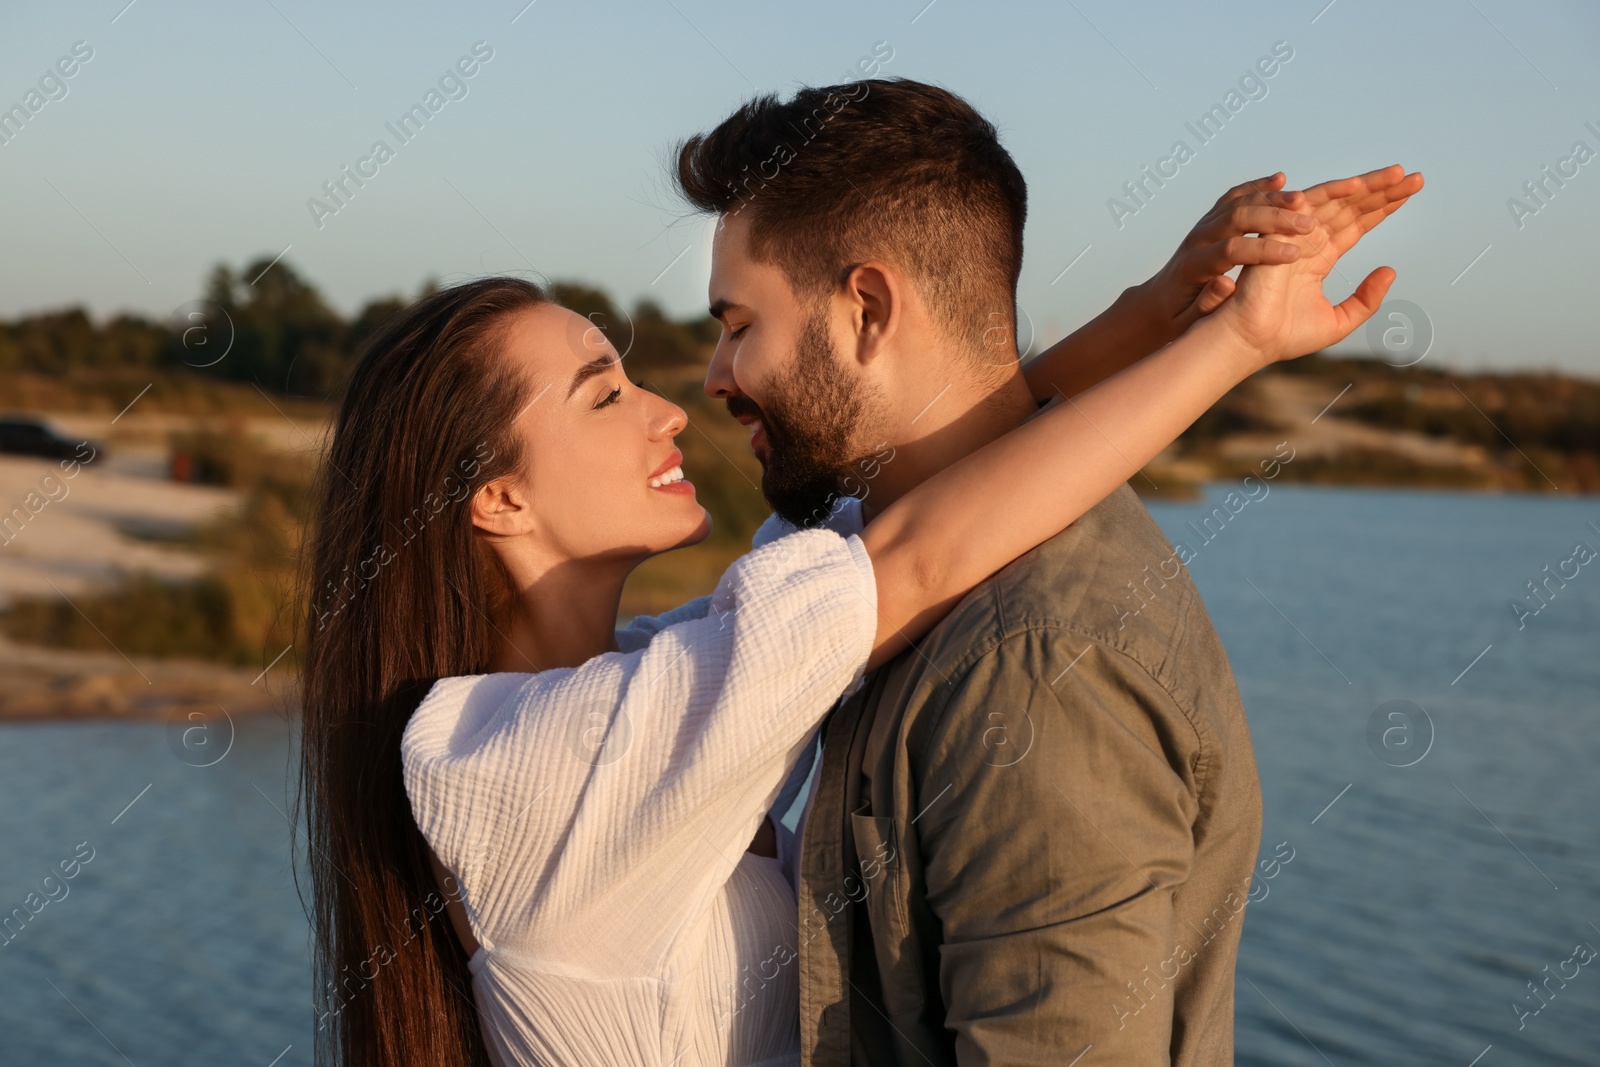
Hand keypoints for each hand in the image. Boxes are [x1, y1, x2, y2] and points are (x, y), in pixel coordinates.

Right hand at [1212, 164, 1423, 364]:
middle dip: (1382, 190)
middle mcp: (1308, 241)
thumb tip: (1390, 271)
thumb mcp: (1340, 320)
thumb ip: (1366, 299)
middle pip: (1350, 207)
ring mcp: (1294, 235)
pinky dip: (1332, 192)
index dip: (1382, 208)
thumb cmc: (1285, 335)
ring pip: (1335, 200)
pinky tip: (1359, 184)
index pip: (1356, 225)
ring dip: (1366, 185)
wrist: (1253, 339)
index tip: (1409, 192)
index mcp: (1319, 258)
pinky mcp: (1279, 231)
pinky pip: (1308, 204)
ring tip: (1399, 174)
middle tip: (1413, 176)